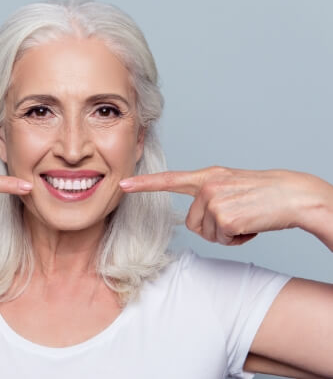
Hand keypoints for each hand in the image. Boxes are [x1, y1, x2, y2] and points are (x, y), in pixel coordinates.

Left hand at [119, 166, 330, 245]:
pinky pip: (222, 239)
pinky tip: (250, 225)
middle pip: (191, 223)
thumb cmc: (264, 193)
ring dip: (226, 234)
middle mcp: (207, 185)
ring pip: (206, 233)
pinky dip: (238, 239)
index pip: (170, 180)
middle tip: (237, 217)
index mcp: (208, 176)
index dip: (145, 185)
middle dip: (213, 228)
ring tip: (245, 218)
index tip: (123, 185)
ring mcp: (214, 200)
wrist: (293, 194)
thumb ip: (209, 195)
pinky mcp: (224, 216)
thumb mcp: (231, 185)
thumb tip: (195, 218)